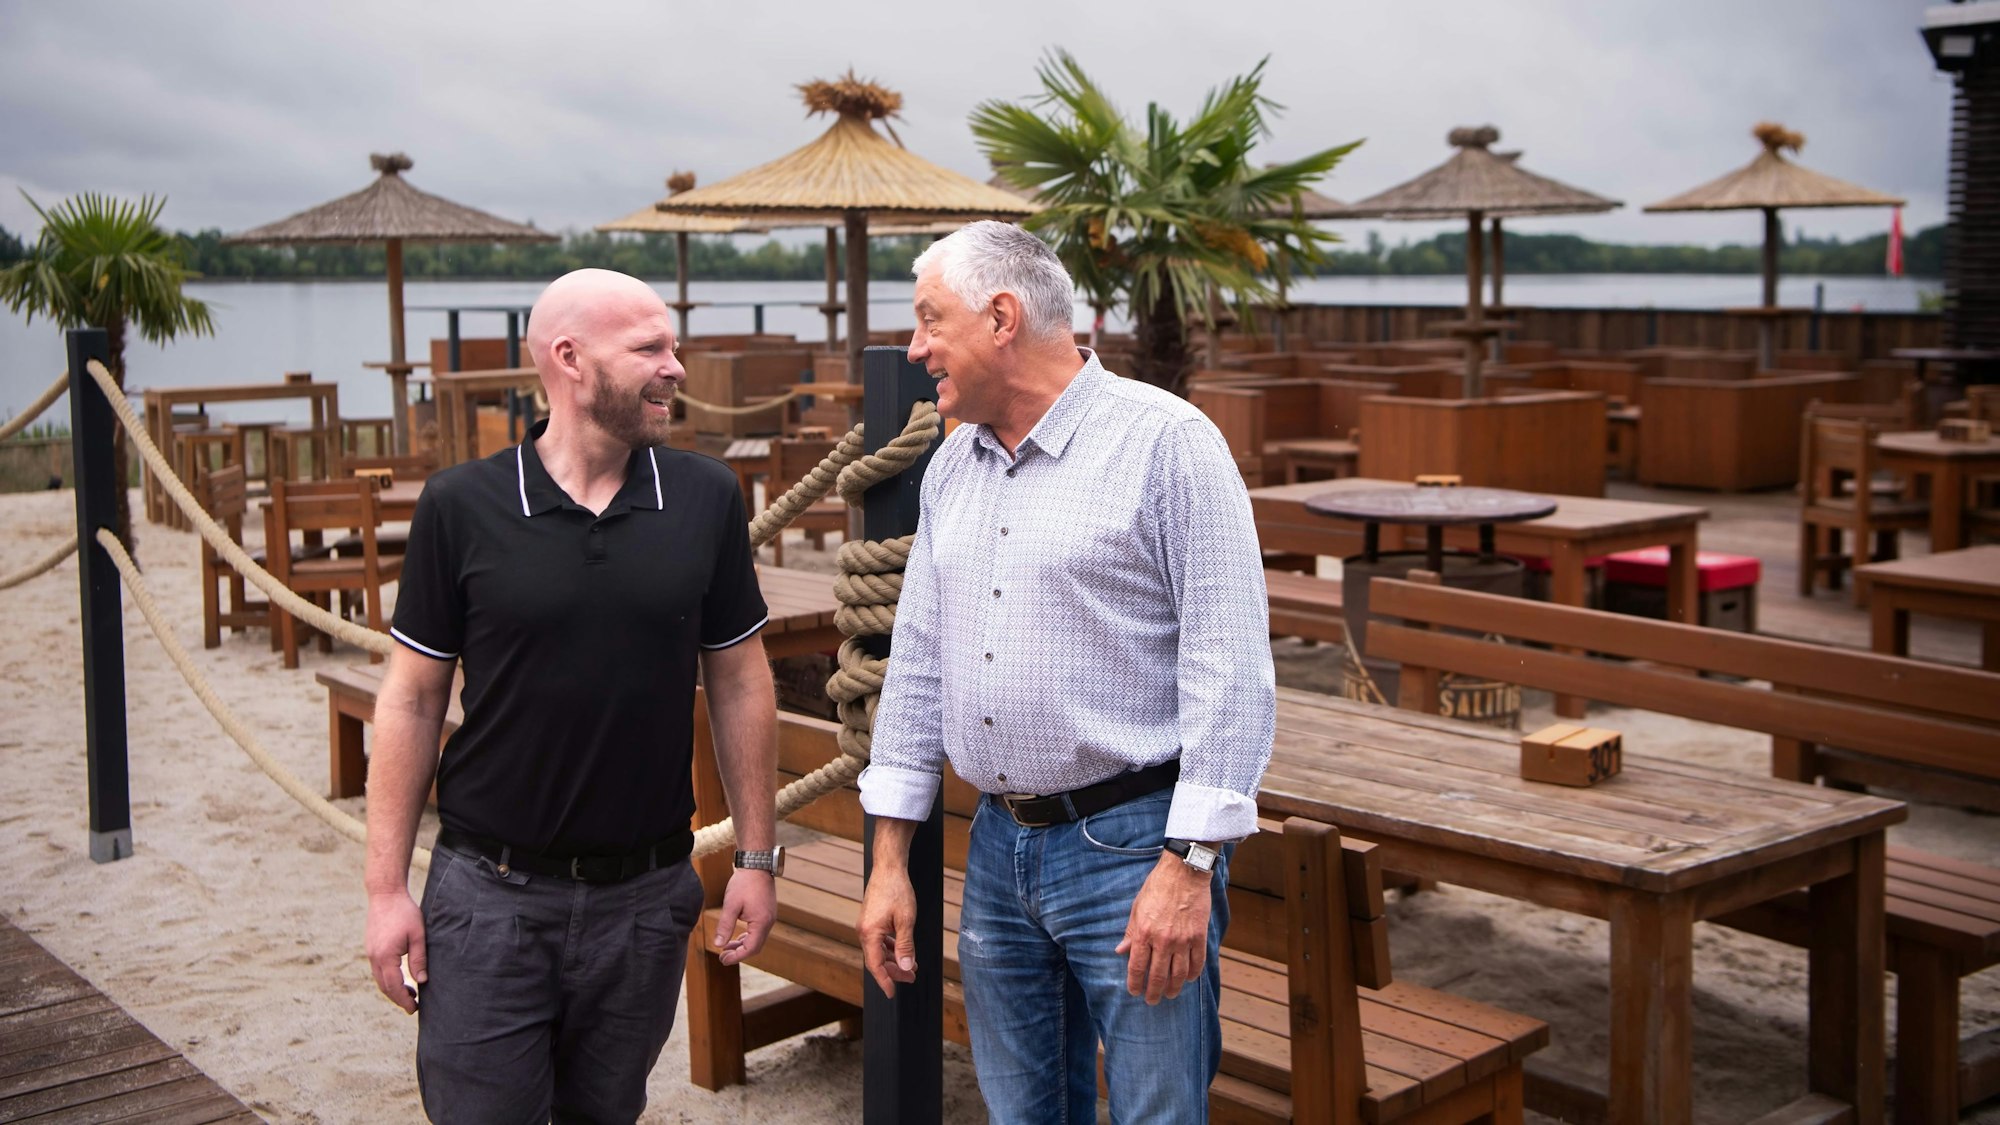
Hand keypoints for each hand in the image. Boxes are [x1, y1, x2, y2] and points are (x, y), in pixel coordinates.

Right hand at [365, 890, 425, 1013]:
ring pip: (380, 979)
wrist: (385, 894)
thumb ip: (419, 958)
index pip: (394, 986)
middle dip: (398, 998)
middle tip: (413, 1006)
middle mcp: (374, 957)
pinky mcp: (371, 948)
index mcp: (385, 956)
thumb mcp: (418, 935)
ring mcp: (370, 953)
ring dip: (393, 989)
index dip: (403, 1000)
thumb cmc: (405, 912)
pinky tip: (400, 978)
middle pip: (384, 986)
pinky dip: (388, 979)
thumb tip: (422, 981)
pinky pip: (378, 970)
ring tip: (410, 994)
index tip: (414, 1009)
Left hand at [711, 869, 776, 966]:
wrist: (757, 864)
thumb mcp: (731, 905)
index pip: (750, 949)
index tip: (723, 959)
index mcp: (761, 923)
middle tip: (723, 957)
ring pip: (757, 939)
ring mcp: (769, 917)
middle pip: (755, 947)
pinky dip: (748, 936)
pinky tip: (737, 936)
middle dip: (739, 953)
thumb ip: (725, 926)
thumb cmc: (744, 883)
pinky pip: (758, 931)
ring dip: (743, 945)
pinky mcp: (767, 912)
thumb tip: (718, 944)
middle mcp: (769, 922)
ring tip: (727, 948)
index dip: (736, 957)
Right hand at [858, 865, 917, 996]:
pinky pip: (879, 941)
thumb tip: (907, 967)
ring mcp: (866, 926)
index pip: (875, 966)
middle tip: (912, 978)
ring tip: (912, 966)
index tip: (893, 993)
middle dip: (894, 971)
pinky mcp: (870, 920)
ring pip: (878, 951)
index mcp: (869, 934)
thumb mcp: (906, 921)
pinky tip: (902, 951)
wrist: (889, 868)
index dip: (885, 981)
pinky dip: (890, 948)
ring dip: (894, 960)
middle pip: (876, 960)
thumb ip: (905, 946)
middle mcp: (863, 932)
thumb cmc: (898, 891)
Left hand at [1115, 855, 1211, 1004]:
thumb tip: (1120, 951)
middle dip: (1153, 992)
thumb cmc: (1157, 887)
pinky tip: (1188, 979)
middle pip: (1158, 976)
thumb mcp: (1137, 908)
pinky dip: (1193, 974)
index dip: (1135, 983)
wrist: (1184, 873)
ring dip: (1174, 988)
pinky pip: (1197, 962)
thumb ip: (1131, 932)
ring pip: (1179, 974)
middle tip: (1151, 1001)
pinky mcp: (1199, 936)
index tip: (1134, 992)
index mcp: (1144, 933)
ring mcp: (1183, 940)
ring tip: (1170, 994)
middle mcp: (1163, 940)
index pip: (1137, 967)